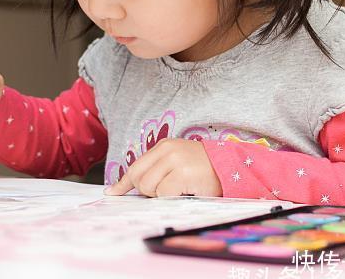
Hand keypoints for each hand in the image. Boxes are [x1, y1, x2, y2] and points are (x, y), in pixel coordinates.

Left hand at [104, 139, 221, 196]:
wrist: (232, 166)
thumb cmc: (205, 169)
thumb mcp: (178, 163)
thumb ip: (158, 170)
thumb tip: (133, 189)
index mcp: (164, 147)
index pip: (136, 166)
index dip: (123, 183)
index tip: (112, 193)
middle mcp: (167, 151)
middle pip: (139, 180)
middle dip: (149, 192)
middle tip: (169, 192)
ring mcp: (175, 161)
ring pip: (149, 188)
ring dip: (162, 195)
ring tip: (181, 189)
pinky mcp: (183, 173)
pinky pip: (164, 194)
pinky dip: (172, 198)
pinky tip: (187, 192)